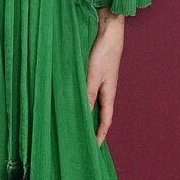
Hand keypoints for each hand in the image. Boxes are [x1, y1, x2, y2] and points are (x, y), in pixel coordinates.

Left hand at [86, 11, 124, 145]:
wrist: (108, 30)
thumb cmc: (104, 53)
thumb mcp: (93, 77)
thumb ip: (87, 96)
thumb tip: (81, 116)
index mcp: (109, 94)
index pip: (105, 121)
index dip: (99, 135)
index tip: (93, 149)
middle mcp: (106, 90)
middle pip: (99, 114)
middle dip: (92, 128)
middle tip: (81, 140)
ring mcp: (100, 81)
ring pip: (92, 102)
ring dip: (84, 113)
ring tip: (73, 124)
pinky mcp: (94, 72)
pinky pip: (87, 91)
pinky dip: (80, 99)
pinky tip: (70, 100)